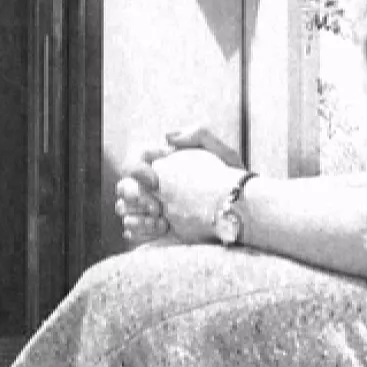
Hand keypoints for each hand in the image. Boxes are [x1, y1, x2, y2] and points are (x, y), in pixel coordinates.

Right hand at [115, 128, 244, 245]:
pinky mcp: (155, 231)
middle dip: (135, 197)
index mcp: (164, 165)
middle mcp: (153, 186)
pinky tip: (162, 232)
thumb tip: (166, 137)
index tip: (154, 181)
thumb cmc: (233, 182)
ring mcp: (151, 209)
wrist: (243, 214)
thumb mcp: (223, 154)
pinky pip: (132, 231)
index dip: (136, 168)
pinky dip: (139, 232)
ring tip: (161, 223)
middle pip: (123, 186)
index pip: (135, 158)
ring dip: (136, 217)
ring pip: (123, 209)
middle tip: (158, 209)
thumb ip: (198, 134)